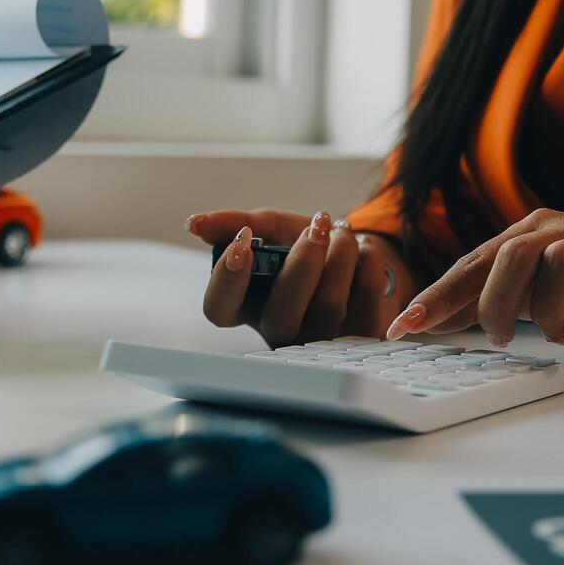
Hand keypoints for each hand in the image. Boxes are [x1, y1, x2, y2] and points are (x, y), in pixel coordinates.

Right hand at [187, 209, 416, 346]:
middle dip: (302, 264)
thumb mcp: (272, 228)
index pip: (220, 309)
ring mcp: (322, 341)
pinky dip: (367, 262)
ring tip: (342, 230)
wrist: (357, 255)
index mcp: (250, 306)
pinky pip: (366, 298)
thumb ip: (238, 223)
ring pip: (328, 305)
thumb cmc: (305, 245)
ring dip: (340, 255)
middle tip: (317, 224)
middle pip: (281, 315)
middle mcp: (281, 332)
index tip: (243, 243)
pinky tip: (363, 248)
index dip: (226, 280)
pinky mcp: (361, 336)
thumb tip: (196, 224)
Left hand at [385, 208, 563, 357]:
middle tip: (499, 339)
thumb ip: (493, 297)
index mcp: (534, 229)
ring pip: (559, 266)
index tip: (404, 327)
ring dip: (546, 312)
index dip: (438, 295)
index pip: (475, 260)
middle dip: (494, 304)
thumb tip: (432, 321)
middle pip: (512, 256)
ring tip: (553, 336)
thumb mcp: (540, 286)